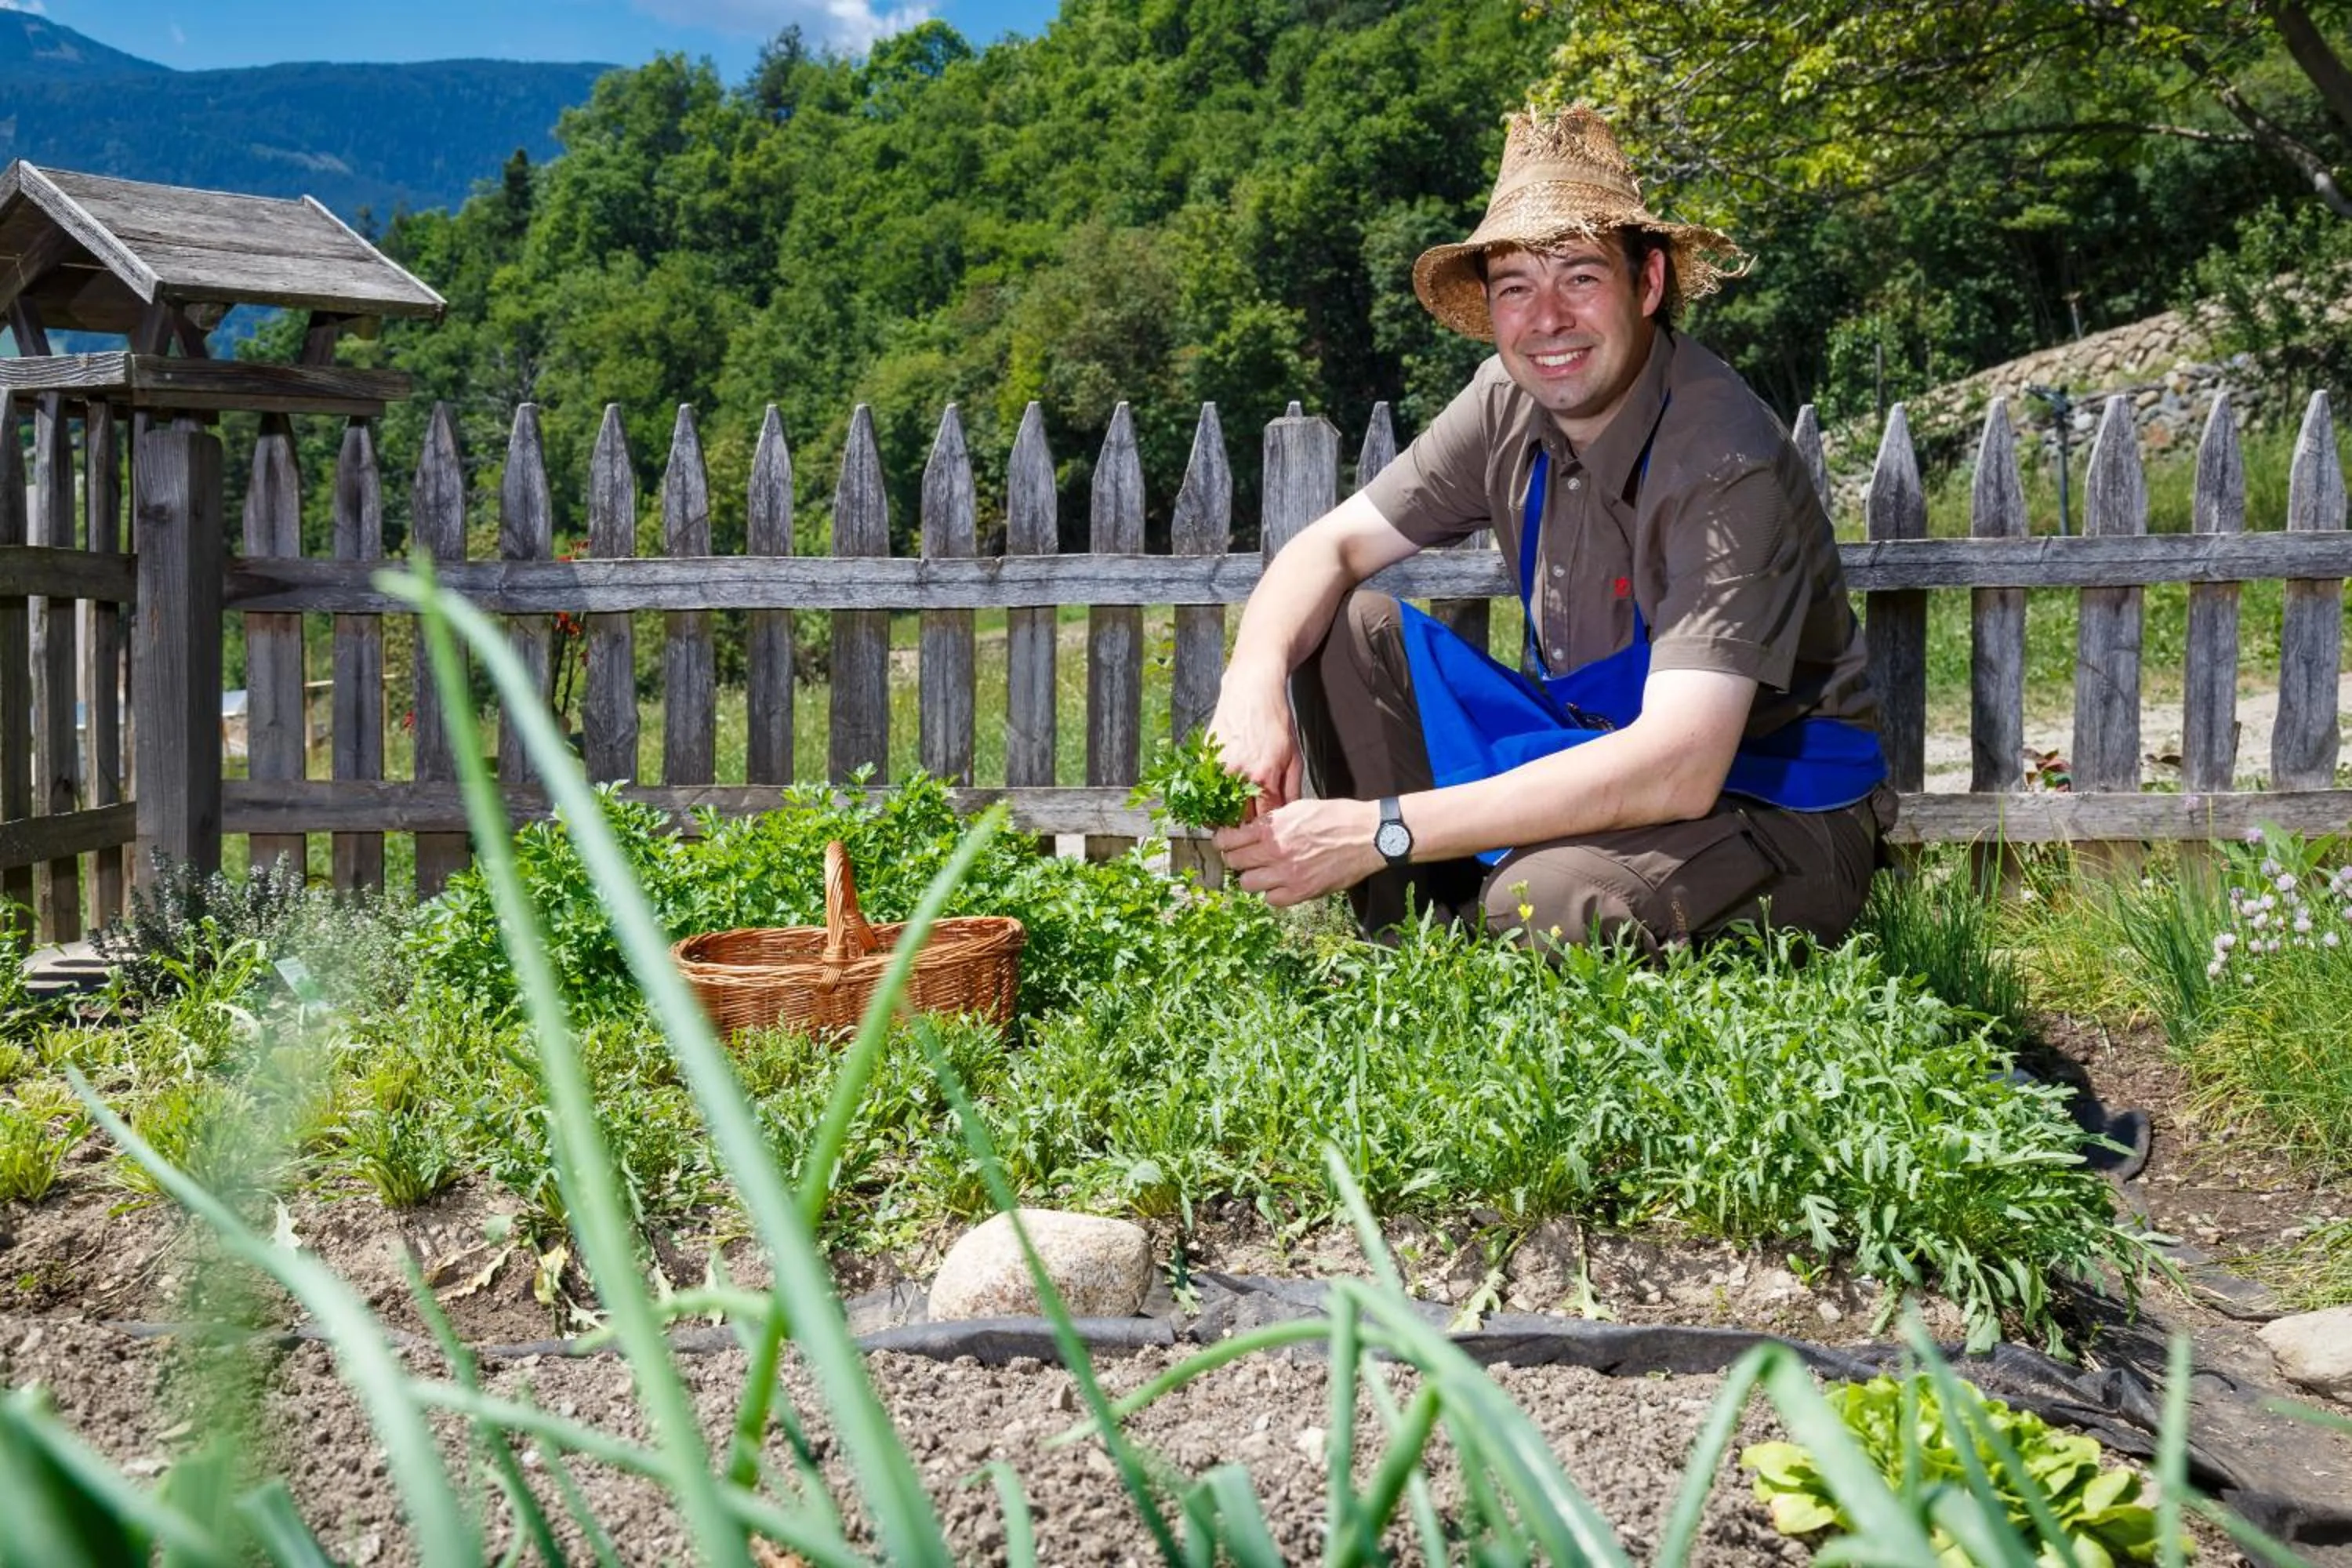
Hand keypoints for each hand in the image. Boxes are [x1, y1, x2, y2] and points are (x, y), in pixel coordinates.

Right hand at [1206, 673, 1303, 817]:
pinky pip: (1206, 788)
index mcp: (1263, 777)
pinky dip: (1212, 796)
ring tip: (1233, 818)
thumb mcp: (1294, 756)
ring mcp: (1218, 768)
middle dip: (1245, 826)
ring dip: (1225, 815)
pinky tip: (1221, 796)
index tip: (1268, 832)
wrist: (1252, 690)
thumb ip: (1291, 789)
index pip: (1263, 820)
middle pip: (1238, 819)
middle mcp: (1238, 776)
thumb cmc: (1276, 721)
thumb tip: (1289, 814)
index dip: (1267, 829)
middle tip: (1251, 829)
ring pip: (1218, 807)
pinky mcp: (1205, 759)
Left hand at [1212, 797, 1383, 906]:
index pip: (1228, 840)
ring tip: (1263, 871)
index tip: (1225, 842)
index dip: (1223, 841)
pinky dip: (1273, 893)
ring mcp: (1286, 875)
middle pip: (1233, 863)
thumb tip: (1252, 829)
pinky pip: (1270, 900)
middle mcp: (1274, 852)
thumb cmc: (1336, 817)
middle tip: (1244, 857)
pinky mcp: (1301, 892)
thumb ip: (1272, 821)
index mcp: (1271, 828)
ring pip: (1247, 884)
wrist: (1367, 836)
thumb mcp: (1298, 808)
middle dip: (1235, 859)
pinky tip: (1281, 883)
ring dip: (1252, 877)